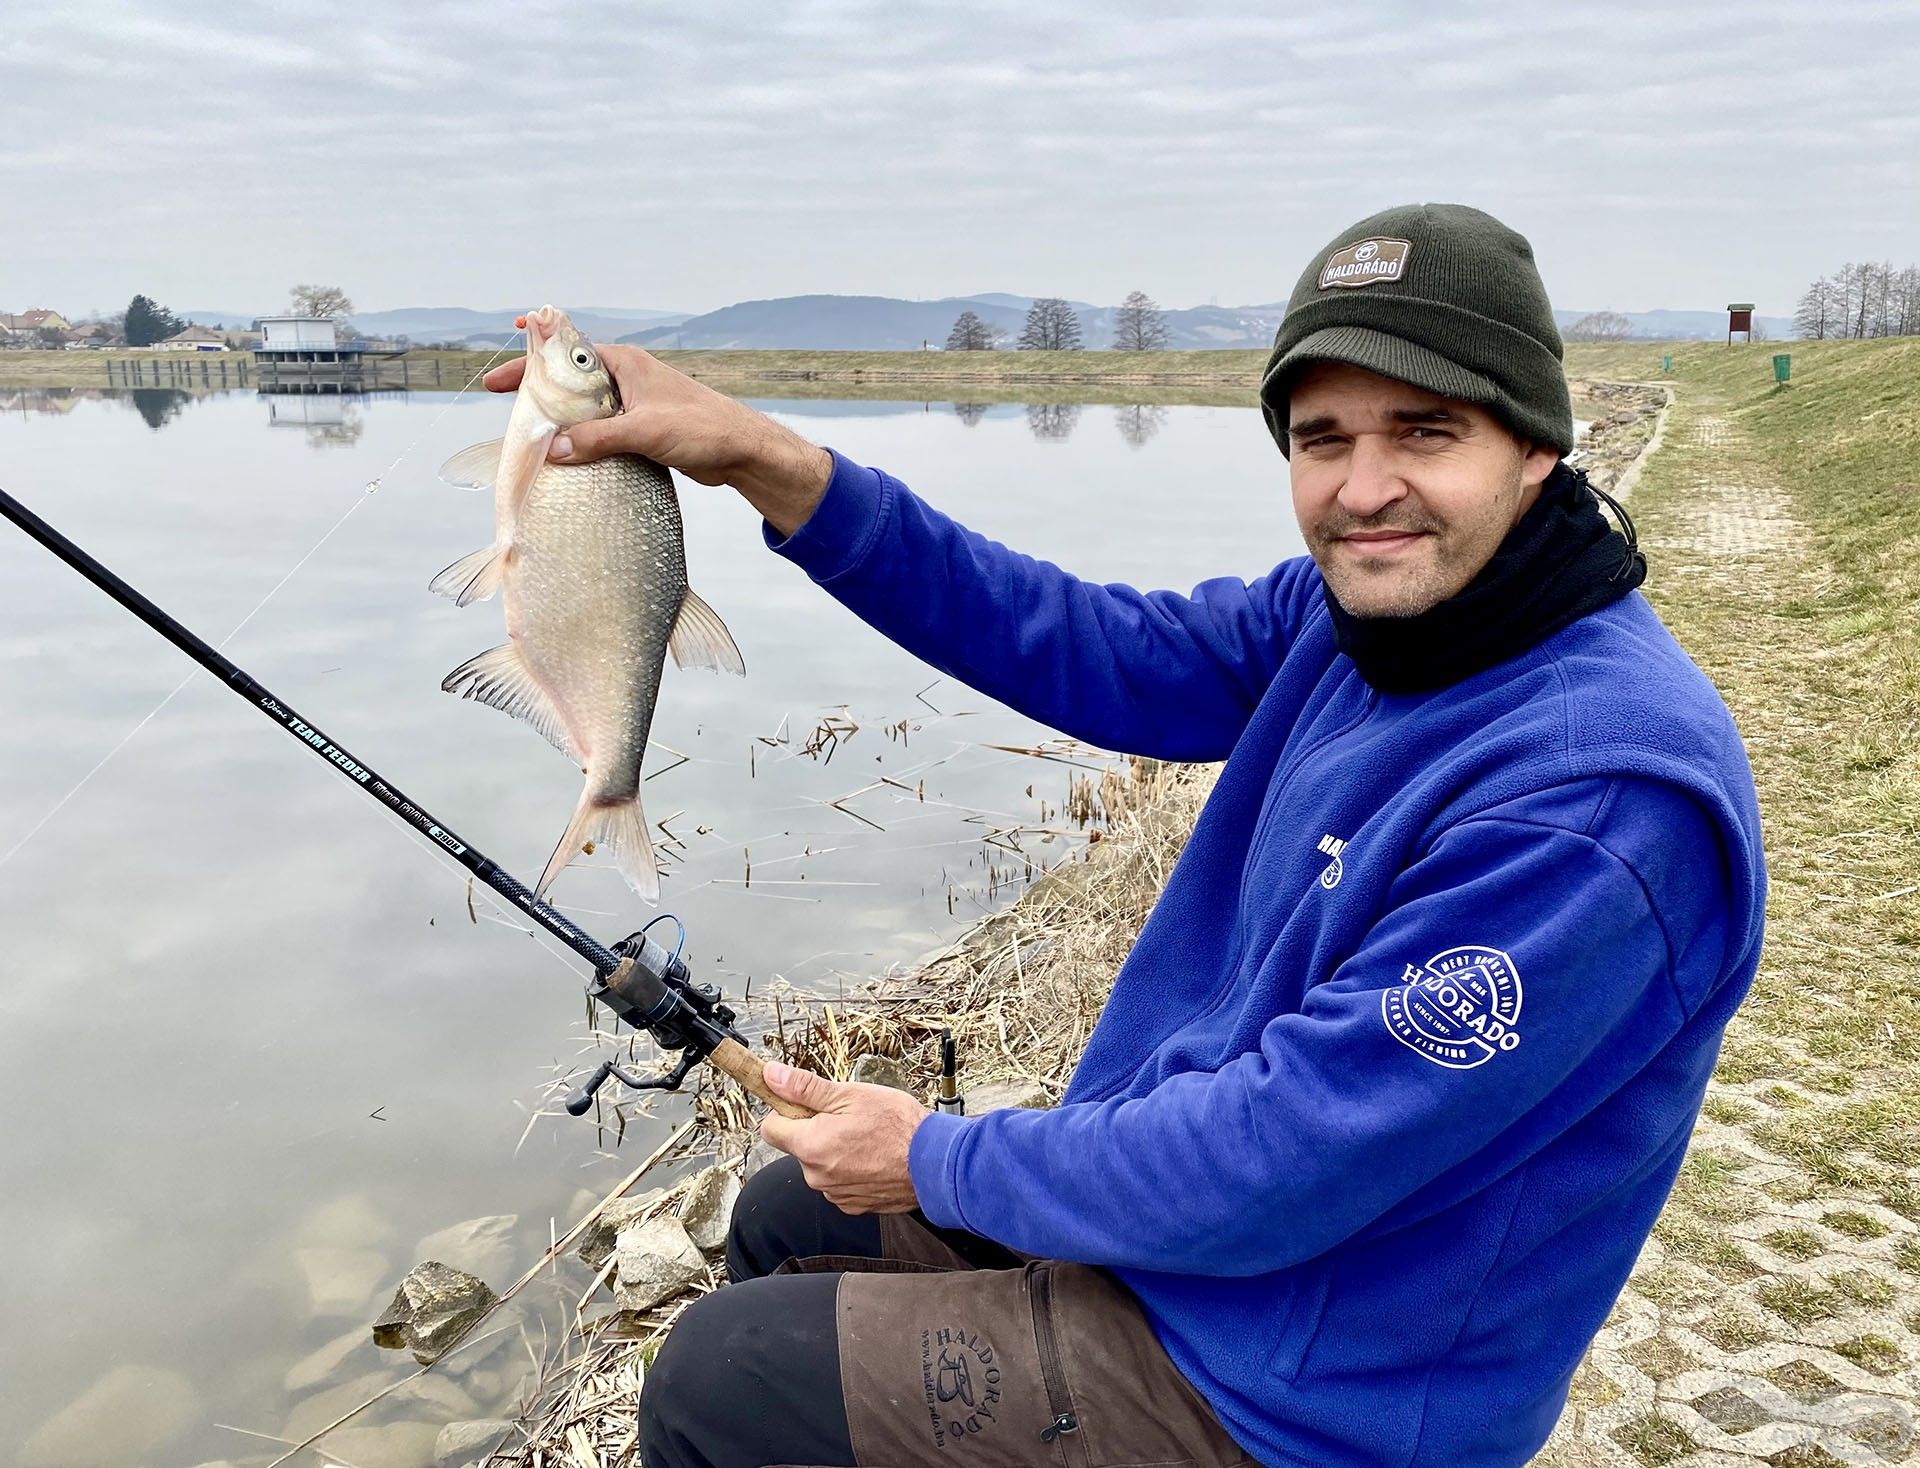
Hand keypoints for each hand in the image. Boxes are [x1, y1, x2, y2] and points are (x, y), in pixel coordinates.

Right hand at [484, 345, 831, 533]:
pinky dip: (581, 438)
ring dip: (560, 418)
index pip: (568, 353)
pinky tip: (566, 454)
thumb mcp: (644, 431)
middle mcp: (626, 378)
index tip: (501, 369)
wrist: (741, 451)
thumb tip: (554, 450)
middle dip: (539, 389)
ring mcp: (633, 404)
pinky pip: (600, 430)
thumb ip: (599, 438)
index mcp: (625, 363)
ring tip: (527, 432)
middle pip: (570, 380)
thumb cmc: (702, 427)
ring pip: (584, 408)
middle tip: (505, 402)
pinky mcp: (640, 429)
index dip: (532, 356)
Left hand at [758, 1061, 927, 1214]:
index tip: (805, 1103)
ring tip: (867, 1137)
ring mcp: (834, 1194)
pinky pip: (839, 1182)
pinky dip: (851, 1169)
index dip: (786, 1111)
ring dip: (834, 1150)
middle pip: (799, 1146)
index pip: (771, 1128)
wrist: (935, 1164)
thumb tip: (771, 1075)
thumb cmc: (899, 1127)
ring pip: (820, 1164)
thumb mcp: (851, 1095)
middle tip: (848, 1117)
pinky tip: (874, 1157)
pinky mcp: (852, 1205)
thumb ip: (805, 1087)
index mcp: (810, 1145)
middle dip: (816, 1129)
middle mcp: (816, 1176)